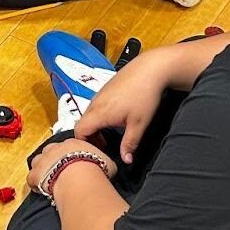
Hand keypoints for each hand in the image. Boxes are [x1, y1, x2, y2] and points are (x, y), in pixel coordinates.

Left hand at [27, 137, 117, 192]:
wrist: (79, 177)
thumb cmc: (95, 169)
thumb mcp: (107, 163)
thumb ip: (104, 162)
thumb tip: (107, 166)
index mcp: (72, 144)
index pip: (67, 146)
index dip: (68, 155)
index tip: (71, 163)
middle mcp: (55, 149)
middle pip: (49, 151)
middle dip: (53, 160)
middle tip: (60, 172)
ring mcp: (43, 161)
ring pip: (37, 162)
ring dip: (42, 169)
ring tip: (49, 180)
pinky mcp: (36, 175)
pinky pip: (31, 178)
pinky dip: (35, 184)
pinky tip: (41, 190)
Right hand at [75, 49, 175, 164]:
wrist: (150, 69)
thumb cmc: (144, 94)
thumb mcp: (139, 124)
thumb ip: (129, 144)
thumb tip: (125, 160)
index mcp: (99, 113)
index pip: (79, 132)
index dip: (85, 144)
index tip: (97, 152)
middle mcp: (95, 103)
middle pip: (82, 124)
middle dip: (90, 138)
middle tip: (104, 147)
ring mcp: (99, 95)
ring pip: (89, 115)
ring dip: (95, 127)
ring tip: (110, 135)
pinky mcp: (105, 90)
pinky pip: (95, 107)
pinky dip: (100, 117)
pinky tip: (115, 120)